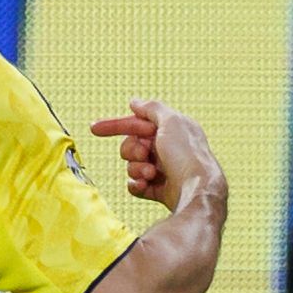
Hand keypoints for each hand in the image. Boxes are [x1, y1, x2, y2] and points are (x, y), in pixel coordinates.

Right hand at [91, 100, 222, 215]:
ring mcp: (163, 170)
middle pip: (131, 146)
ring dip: (137, 169)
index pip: (137, 123)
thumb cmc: (187, 154)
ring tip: (150, 173)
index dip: (115, 125)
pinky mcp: (159, 190)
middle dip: (132, 151)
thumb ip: (151, 108)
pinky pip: (136, 185)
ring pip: (132, 166)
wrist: (198, 190)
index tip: (94, 129)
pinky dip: (137, 185)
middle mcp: (167, 148)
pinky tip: (146, 185)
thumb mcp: (171, 121)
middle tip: (144, 154)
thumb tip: (135, 102)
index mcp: (171, 130)